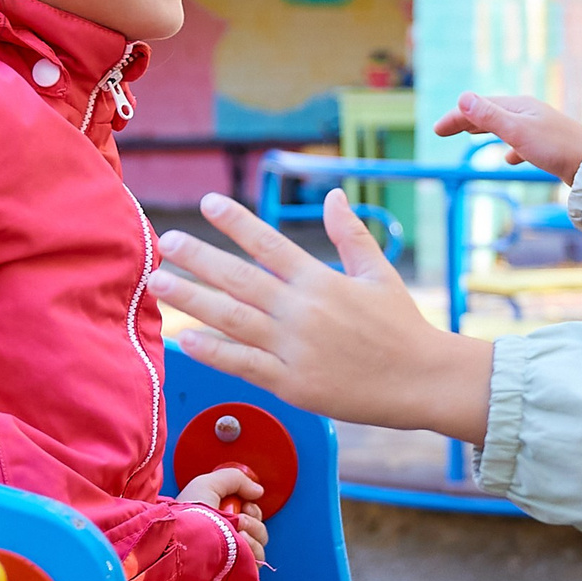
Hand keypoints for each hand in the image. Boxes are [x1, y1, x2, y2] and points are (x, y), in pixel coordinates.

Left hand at [150, 190, 494, 443]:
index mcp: (322, 281)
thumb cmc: (402, 327)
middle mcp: (303, 311)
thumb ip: (351, 235)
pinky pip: (244, 364)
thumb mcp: (379, 274)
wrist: (422, 380)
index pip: (270, 243)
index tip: (207, 203)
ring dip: (192, 300)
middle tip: (165, 242)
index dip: (236, 221)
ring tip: (159, 284)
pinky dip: (213, 351)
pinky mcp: (292, 384)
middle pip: (240, 279)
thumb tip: (335, 196)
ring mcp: (294, 348)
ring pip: (232, 319)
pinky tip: (185, 338)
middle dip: (198, 258)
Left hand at [178, 468, 268, 555]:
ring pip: (260, 542)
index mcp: (218, 519)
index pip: (248, 513)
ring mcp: (233, 556)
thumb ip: (236, 479)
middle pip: (258, 527)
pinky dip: (254, 549)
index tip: (245, 505)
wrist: (187, 539)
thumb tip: (257, 491)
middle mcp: (226, 538)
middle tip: (241, 518)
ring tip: (239, 529)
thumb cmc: (190, 514)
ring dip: (254, 531)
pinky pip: (258, 559)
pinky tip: (241, 543)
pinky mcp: (238, 570)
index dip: (251, 507)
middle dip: (254, 518)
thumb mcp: (208, 484)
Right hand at [430, 92, 581, 183]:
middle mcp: (529, 113)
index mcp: (519, 106)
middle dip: (466, 121)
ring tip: (471, 136)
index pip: (479, 106)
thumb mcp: (517, 131)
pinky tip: (510, 159)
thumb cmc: (555, 148)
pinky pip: (522, 143)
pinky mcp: (549, 145)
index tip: (437, 130)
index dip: (456, 117)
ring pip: (505, 126)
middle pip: (491, 113)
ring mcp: (540, 128)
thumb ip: (489, 116)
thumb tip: (462, 98)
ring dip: (485, 130)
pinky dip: (509, 148)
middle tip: (443, 131)